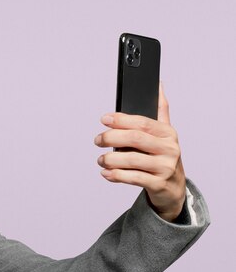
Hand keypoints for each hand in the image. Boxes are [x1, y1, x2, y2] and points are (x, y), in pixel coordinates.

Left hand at [94, 83, 185, 221]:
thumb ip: (160, 110)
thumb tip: (157, 85)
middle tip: (97, 140)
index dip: (121, 119)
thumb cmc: (163, 156)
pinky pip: (133, 178)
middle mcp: (169, 149)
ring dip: (110, 159)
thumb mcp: (164, 133)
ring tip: (100, 160)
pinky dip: (116, 175)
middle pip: (135, 139)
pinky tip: (105, 173)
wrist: (174, 187)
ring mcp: (165, 167)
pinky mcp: (158, 184)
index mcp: (168, 133)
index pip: (142, 122)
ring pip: (132, 159)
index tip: (104, 119)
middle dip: (111, 138)